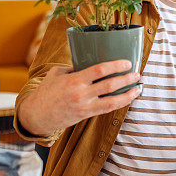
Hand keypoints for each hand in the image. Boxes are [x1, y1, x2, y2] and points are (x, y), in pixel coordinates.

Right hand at [17, 60, 140, 135]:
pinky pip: (107, 109)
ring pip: (112, 100)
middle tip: (137, 73)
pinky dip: (120, 103)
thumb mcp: (57, 74)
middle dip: (126, 78)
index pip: (99, 70)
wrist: (37, 114)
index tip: (127, 62)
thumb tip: (90, 59)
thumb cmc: (47, 91)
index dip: (115, 65)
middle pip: (110, 85)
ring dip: (127, 94)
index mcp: (74, 79)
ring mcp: (85, 106)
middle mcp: (81, 93)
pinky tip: (128, 98)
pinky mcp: (86, 115)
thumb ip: (74, 68)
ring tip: (138, 87)